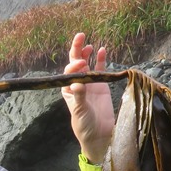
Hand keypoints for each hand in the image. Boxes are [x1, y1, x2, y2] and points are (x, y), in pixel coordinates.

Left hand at [61, 32, 115, 164]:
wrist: (98, 134)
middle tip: (80, 36)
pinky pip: (100, 69)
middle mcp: (77, 83)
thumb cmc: (85, 125)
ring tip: (89, 44)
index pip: (69, 71)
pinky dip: (101, 59)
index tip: (83, 64)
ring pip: (87, 63)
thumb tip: (77, 83)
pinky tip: (102, 50)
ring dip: (87, 53)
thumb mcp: (80, 112)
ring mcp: (89, 83)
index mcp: (68, 89)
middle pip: (75, 62)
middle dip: (76, 50)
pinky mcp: (101, 85)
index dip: (75, 65)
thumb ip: (79, 97)